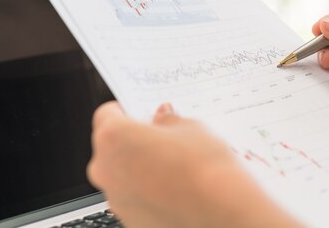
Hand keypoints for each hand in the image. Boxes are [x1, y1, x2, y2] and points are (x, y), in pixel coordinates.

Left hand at [87, 101, 301, 227]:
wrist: (223, 215)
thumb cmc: (205, 170)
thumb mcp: (192, 128)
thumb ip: (169, 121)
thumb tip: (163, 120)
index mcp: (114, 138)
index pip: (107, 115)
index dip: (127, 111)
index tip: (141, 113)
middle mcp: (106, 170)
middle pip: (111, 147)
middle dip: (133, 141)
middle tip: (163, 139)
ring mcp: (116, 200)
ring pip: (122, 175)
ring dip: (141, 168)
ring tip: (176, 167)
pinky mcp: (131, 222)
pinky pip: (134, 199)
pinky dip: (149, 192)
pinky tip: (177, 189)